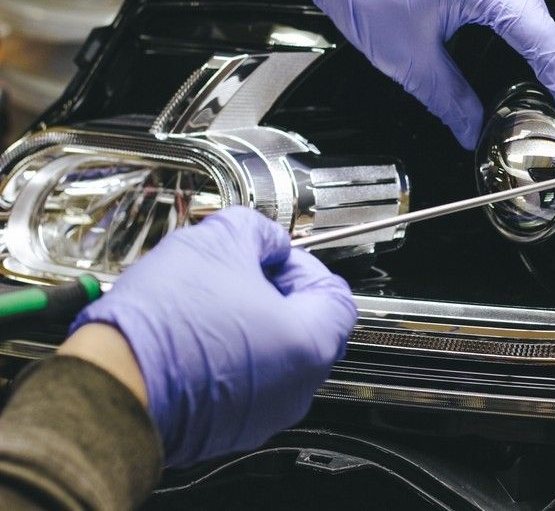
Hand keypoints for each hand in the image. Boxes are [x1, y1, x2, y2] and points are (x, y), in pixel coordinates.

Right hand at [69, 207, 356, 467]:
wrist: (110, 385)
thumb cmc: (165, 326)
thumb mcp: (218, 241)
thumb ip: (259, 233)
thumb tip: (266, 241)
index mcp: (311, 342)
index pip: (335, 294)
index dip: (302, 265)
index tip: (271, 255)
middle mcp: (298, 387)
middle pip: (306, 326)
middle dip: (272, 293)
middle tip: (236, 274)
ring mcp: (264, 414)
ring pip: (272, 357)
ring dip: (247, 325)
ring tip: (205, 302)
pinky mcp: (229, 430)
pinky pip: (242, 384)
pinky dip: (226, 358)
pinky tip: (191, 336)